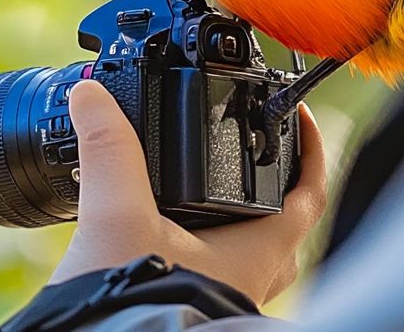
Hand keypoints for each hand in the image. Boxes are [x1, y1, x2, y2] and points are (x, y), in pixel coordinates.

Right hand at [49, 78, 326, 306]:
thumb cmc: (132, 309)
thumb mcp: (116, 216)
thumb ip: (107, 149)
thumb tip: (92, 93)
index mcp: (253, 253)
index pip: (309, 195)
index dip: (311, 149)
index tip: (299, 115)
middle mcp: (248, 280)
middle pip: (285, 223)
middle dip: (276, 181)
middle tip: (257, 146)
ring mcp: (222, 298)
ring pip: (251, 251)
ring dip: (239, 215)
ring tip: (206, 184)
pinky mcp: (192, 309)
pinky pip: (216, 268)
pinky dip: (204, 241)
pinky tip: (168, 230)